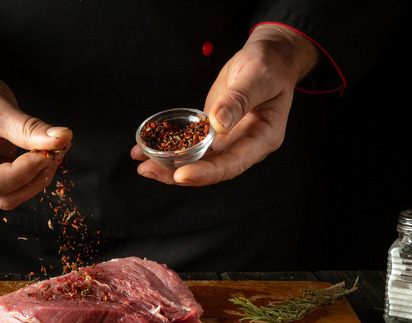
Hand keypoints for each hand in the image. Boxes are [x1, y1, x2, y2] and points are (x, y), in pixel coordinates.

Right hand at [0, 0, 70, 209]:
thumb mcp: (0, 109)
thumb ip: (30, 129)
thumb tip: (63, 139)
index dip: (23, 173)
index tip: (48, 154)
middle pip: (3, 197)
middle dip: (33, 178)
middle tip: (56, 153)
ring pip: (11, 196)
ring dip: (36, 178)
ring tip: (52, 152)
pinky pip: (13, 187)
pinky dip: (32, 174)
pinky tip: (44, 155)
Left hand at [131, 24, 317, 185]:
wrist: (268, 58)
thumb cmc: (269, 66)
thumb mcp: (257, 77)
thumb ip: (239, 99)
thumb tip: (218, 123)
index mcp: (262, 138)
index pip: (233, 163)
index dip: (207, 173)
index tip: (182, 175)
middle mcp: (243, 146)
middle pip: (211, 168)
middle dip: (178, 173)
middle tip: (149, 170)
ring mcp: (226, 141)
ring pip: (197, 161)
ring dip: (168, 166)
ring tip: (142, 165)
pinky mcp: (212, 132)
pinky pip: (190, 145)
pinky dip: (168, 148)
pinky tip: (144, 149)